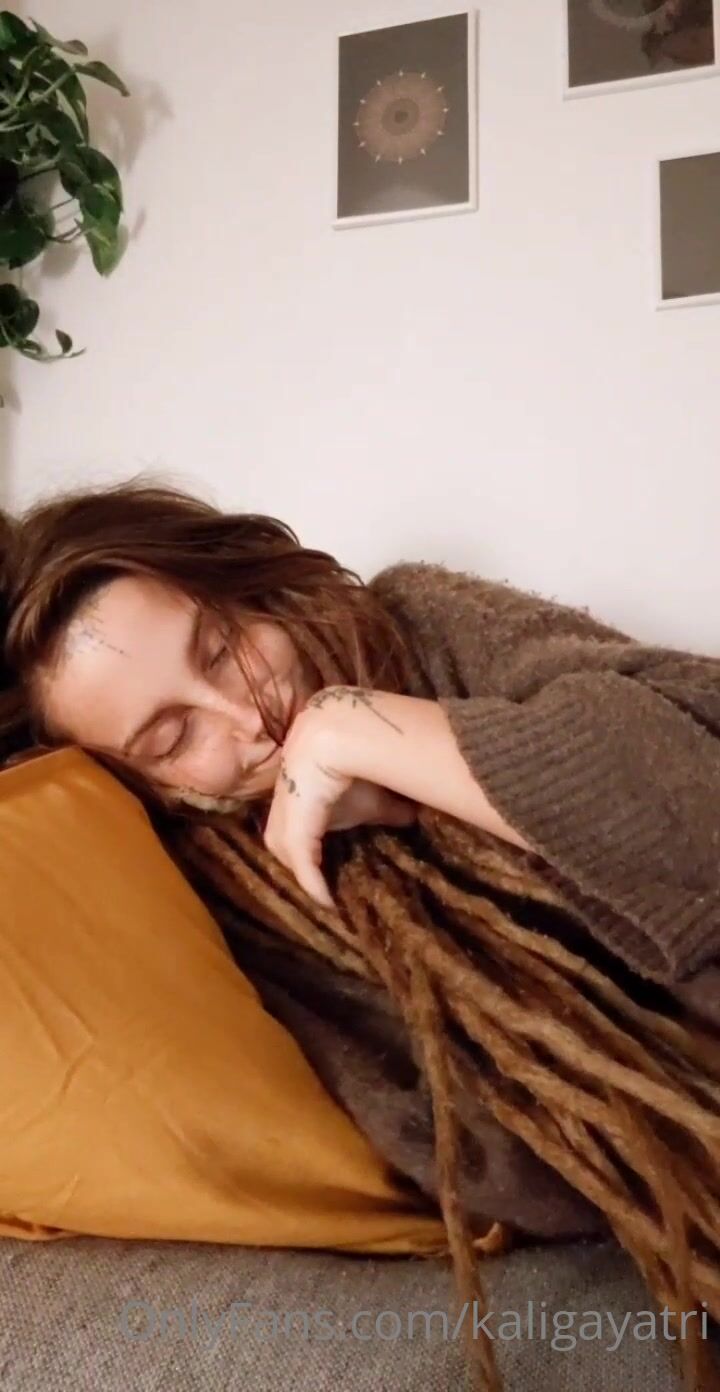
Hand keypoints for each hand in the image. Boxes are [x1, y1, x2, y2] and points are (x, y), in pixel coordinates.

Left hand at [261, 697, 415, 906]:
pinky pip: (299, 856)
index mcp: (299, 777)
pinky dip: (310, 880)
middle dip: (296, 856)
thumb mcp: (376, 788)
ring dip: (301, 869)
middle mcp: (286, 788)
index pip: (290, 812)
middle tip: (318, 878)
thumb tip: (410, 816)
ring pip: (282, 844)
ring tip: (321, 889)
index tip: (321, 858)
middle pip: (280, 831)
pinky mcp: (296, 818)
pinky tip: (325, 898)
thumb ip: (385, 806)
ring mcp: (286, 803)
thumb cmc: (367, 751)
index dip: (301, 836)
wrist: (354, 729)